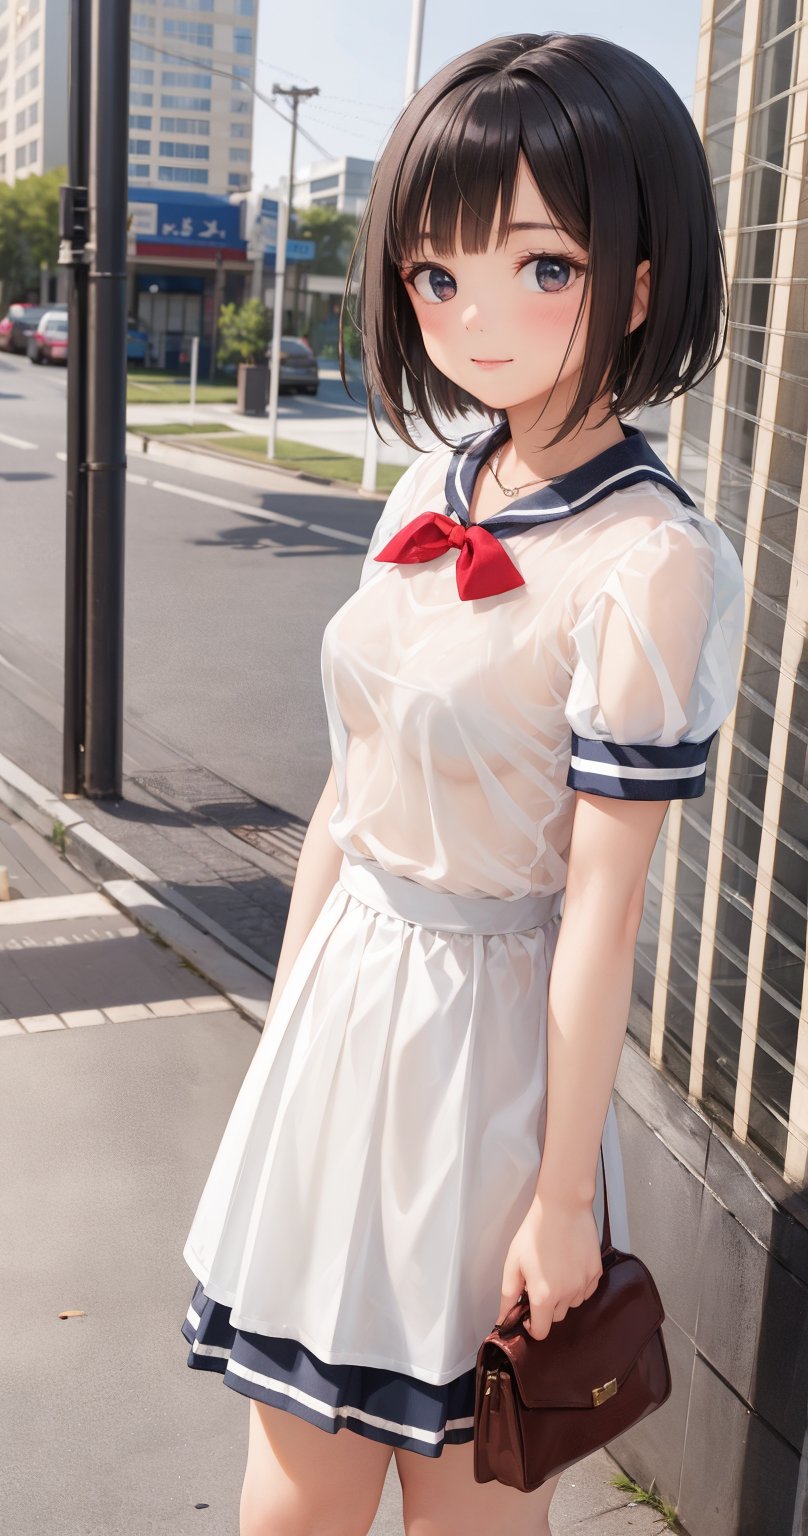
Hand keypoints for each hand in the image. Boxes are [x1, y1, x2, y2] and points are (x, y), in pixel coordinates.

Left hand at [496, 1192, 602, 1340]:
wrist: (562, 1207)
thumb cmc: (535, 1232)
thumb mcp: (513, 1262)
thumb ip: (508, 1295)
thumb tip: (503, 1319)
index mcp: (544, 1296)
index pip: (541, 1332)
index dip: (532, 1325)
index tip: (528, 1312)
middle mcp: (567, 1295)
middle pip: (557, 1317)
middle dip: (546, 1307)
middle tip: (538, 1282)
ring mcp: (584, 1284)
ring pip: (572, 1304)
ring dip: (563, 1296)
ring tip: (554, 1270)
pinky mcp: (596, 1273)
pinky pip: (586, 1290)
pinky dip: (577, 1285)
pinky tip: (568, 1265)